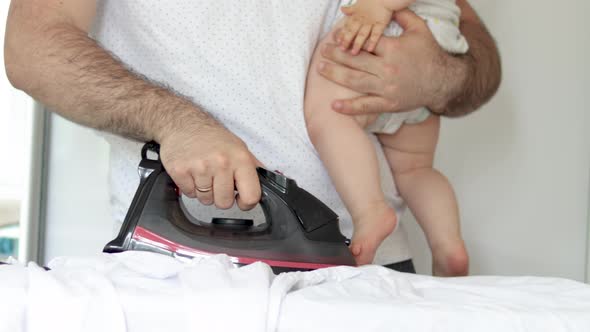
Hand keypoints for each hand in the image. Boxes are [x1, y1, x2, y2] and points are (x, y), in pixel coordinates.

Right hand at [157, 113, 261, 210]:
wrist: (183, 122)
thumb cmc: (212, 137)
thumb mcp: (239, 147)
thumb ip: (252, 168)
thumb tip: (268, 184)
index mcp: (240, 158)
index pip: (251, 196)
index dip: (246, 203)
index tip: (241, 199)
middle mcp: (221, 163)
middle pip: (225, 203)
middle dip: (221, 196)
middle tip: (217, 180)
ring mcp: (200, 168)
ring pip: (206, 200)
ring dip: (204, 191)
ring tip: (203, 173)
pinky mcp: (180, 171)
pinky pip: (189, 194)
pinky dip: (190, 187)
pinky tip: (192, 172)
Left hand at [319, 10, 463, 114]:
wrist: (443, 82)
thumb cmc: (430, 55)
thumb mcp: (419, 30)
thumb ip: (403, 16)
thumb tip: (389, 6)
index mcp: (393, 49)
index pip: (365, 42)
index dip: (348, 38)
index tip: (335, 36)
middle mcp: (387, 69)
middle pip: (355, 61)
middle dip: (336, 55)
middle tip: (323, 51)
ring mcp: (387, 88)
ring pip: (355, 81)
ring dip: (335, 74)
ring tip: (321, 69)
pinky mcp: (388, 103)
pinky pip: (365, 106)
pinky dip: (349, 107)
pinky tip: (334, 105)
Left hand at [338, 1, 391, 53]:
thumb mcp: (359, 2)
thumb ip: (350, 9)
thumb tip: (342, 9)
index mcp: (357, 14)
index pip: (347, 25)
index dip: (342, 33)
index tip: (337, 41)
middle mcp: (362, 19)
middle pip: (353, 30)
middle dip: (347, 40)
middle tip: (342, 49)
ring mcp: (371, 21)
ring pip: (362, 33)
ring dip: (357, 43)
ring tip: (353, 53)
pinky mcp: (381, 23)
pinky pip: (377, 33)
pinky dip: (373, 41)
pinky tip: (369, 49)